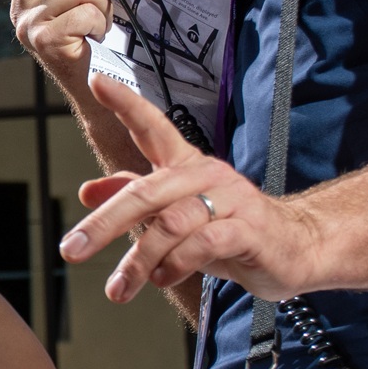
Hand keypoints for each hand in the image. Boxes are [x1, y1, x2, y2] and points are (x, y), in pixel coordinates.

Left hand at [61, 73, 323, 303]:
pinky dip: (175, 265)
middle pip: (146, 192)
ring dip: (138, 260)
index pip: (153, 126)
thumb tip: (86, 191)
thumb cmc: (229, 227)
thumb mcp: (176, 212)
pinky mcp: (248, 231)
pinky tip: (162, 279)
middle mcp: (206, 175)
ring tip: (119, 287)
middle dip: (104, 223)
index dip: (126, 103)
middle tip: (71, 249)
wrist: (296, 247)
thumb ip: (134, 197)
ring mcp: (230, 200)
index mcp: (186, 165)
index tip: (97, 81)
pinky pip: (203, 245)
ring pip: (170, 224)